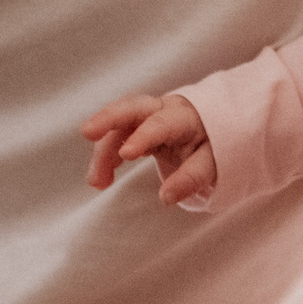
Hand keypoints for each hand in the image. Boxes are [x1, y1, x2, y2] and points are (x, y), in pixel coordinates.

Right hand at [81, 93, 216, 205]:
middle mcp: (163, 110)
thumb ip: (192, 178)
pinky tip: (100, 179)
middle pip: (132, 107)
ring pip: (119, 126)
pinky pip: (116, 136)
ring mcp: (147, 116)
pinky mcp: (137, 126)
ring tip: (97, 183)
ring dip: (104, 151)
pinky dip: (106, 156)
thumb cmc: (215, 147)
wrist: (215, 131)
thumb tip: (166, 196)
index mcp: (184, 116)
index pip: (161, 124)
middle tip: (87, 131)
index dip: (144, 137)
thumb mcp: (214, 164)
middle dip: (109, 117)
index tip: (127, 154)